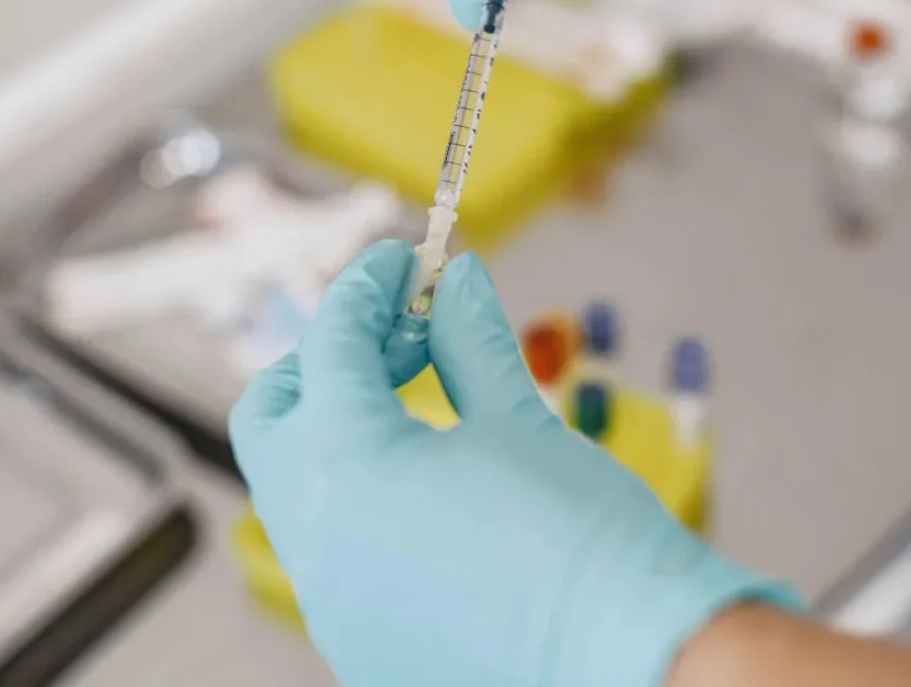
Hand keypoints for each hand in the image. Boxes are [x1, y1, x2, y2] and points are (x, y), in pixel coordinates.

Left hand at [230, 240, 801, 686]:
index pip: (330, 345)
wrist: (638, 663)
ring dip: (340, 431)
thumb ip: (468, 342)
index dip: (367, 288)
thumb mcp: (519, 422)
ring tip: (420, 407)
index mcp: (346, 467)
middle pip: (272, 416)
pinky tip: (427, 488)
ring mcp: (330, 603)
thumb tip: (454, 286)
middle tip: (396, 338)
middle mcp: (315, 541)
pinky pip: (333, 551)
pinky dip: (360, 499)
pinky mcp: (359, 644)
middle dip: (324, 361)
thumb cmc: (585, 545)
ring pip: (296, 488)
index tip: (402, 264)